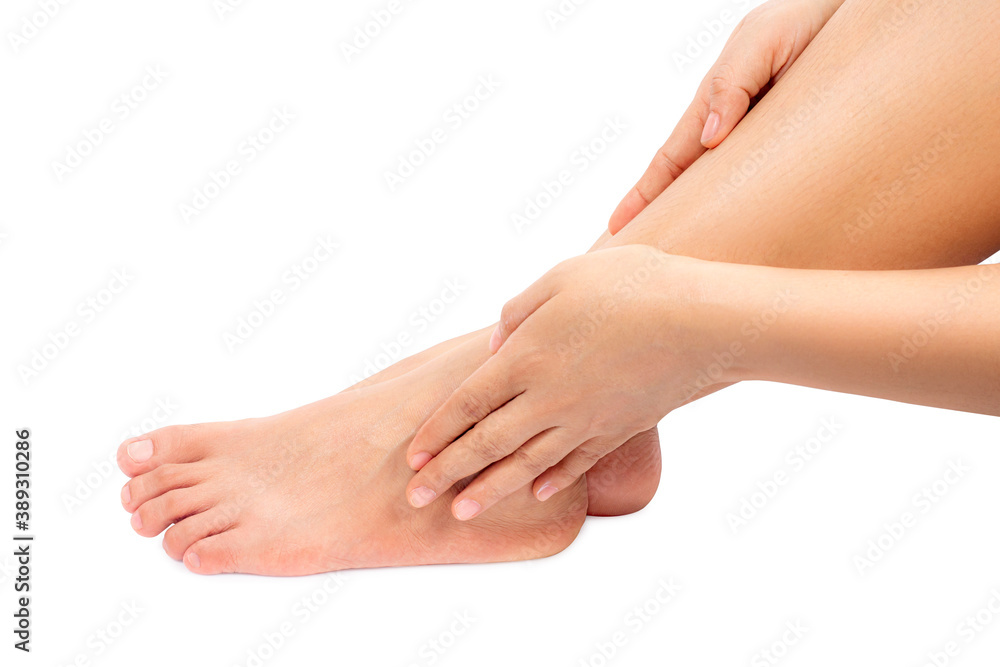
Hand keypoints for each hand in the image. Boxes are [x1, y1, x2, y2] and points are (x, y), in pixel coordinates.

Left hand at [404, 247, 733, 519]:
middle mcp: (548, 398)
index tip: (412, 458)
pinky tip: (537, 494)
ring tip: (461, 512)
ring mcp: (584, 420)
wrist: (704, 322)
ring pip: (525, 464)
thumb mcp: (561, 277)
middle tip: (417, 500)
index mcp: (526, 357)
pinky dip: (553, 481)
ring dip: (489, 490)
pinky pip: (576, 463)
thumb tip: (495, 347)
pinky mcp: (618, 429)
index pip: (466, 405)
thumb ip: (518, 311)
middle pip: (486, 444)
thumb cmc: (631, 285)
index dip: (436, 434)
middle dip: (447, 474)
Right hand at [608, 0, 843, 233]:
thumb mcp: (763, 41)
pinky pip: (760, 183)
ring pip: (721, 187)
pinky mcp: (787, 143)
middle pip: (686, 182)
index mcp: (715, 104)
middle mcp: (730, 127)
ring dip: (699, 217)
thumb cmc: (805, 18)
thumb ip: (733, 83)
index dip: (643, 196)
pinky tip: (738, 231)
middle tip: (632, 255)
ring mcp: (755, 137)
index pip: (670, 160)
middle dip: (658, 216)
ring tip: (678, 254)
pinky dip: (741, 208)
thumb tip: (708, 138)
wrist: (851, 12)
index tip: (617, 227)